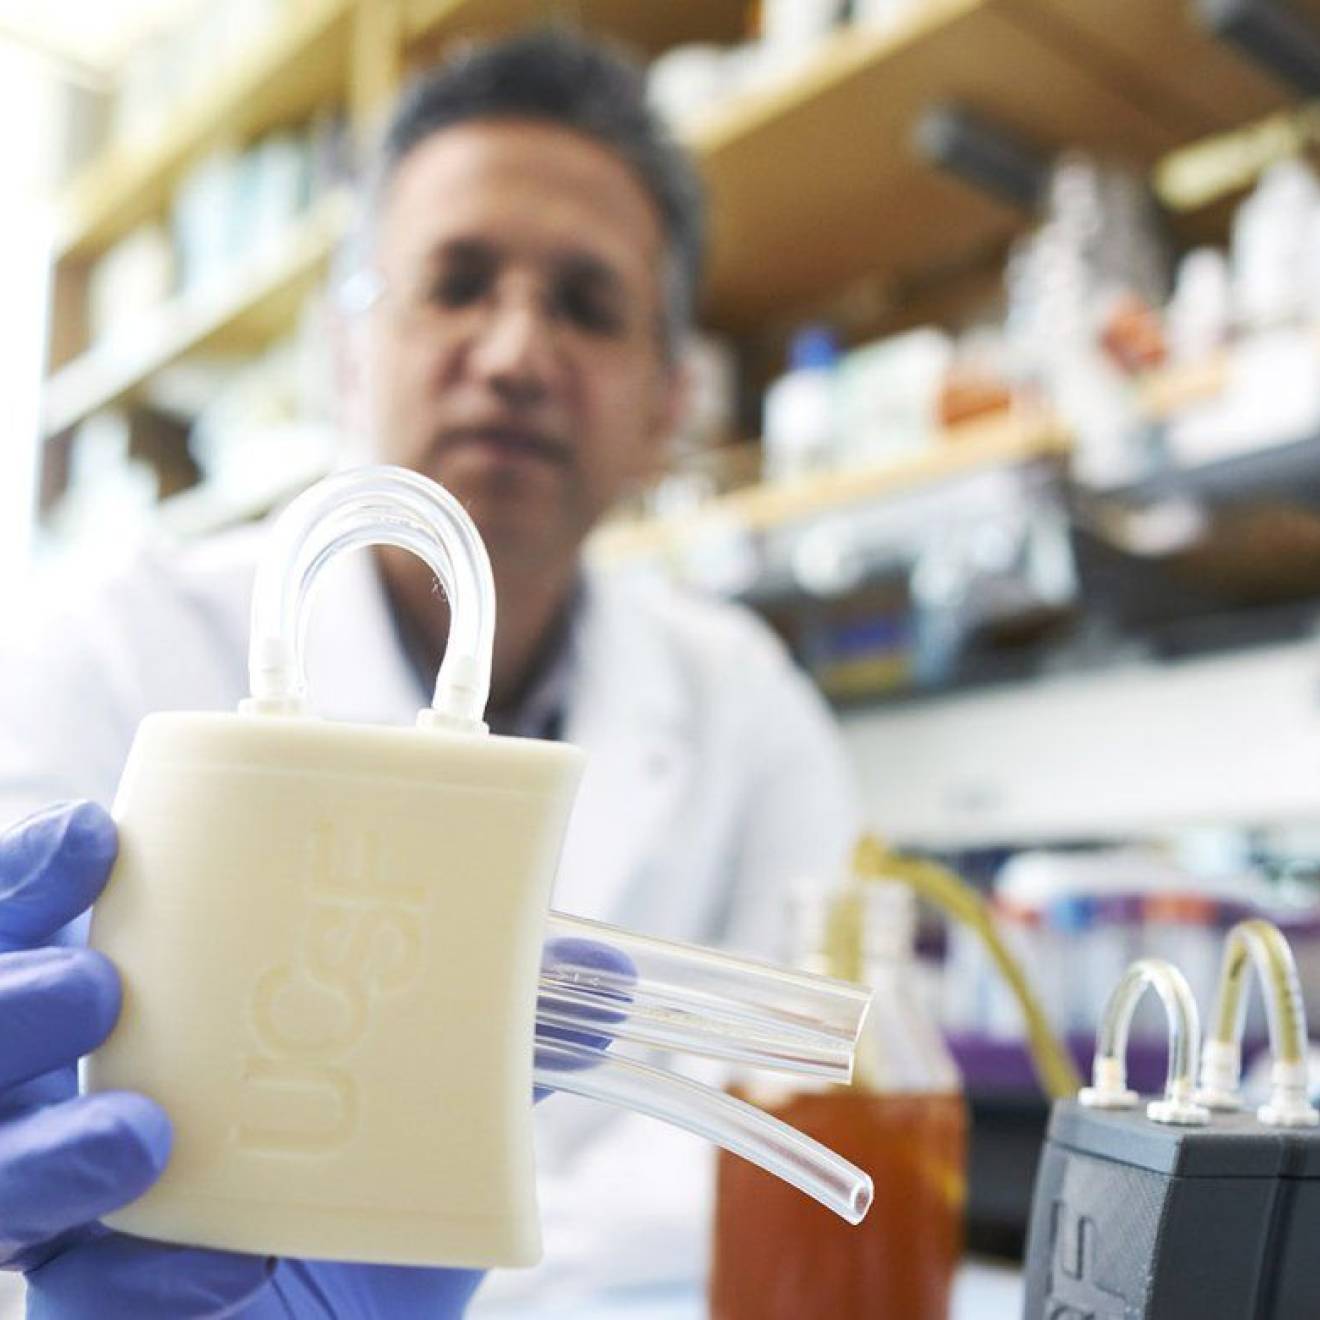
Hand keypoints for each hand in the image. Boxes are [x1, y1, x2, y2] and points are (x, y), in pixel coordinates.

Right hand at [0, 803, 485, 1317]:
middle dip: (18, 990)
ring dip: (41, 1135)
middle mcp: (85, 1089)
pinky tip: (203, 1259)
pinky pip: (53, 1275)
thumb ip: (502, 1040)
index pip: (54, 920)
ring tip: (143, 1126)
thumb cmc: (381, 1205)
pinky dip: (119, 1263)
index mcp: (162, 1009)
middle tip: (100, 979)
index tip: (96, 834)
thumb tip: (605, 971)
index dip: (43, 874)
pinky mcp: (76, 1293)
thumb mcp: (443, 1109)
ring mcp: (65, 1195)